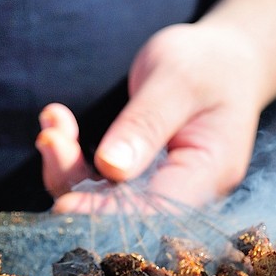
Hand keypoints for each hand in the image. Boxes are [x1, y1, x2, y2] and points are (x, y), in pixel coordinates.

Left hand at [37, 22, 267, 211]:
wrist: (226, 59)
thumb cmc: (207, 64)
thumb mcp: (175, 81)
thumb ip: (144, 124)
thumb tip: (109, 168)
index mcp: (209, 173)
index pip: (154, 213)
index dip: (107, 215)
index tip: (65, 204)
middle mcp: (186, 192)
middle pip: (121, 212)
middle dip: (75, 181)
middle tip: (49, 138)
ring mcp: (162, 188)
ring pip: (102, 198)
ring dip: (66, 166)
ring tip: (52, 124)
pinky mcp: (140, 180)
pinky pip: (98, 182)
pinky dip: (72, 156)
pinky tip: (56, 121)